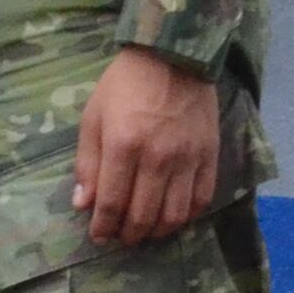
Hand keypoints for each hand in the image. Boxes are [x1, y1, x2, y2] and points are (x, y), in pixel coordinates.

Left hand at [72, 48, 224, 247]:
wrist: (172, 56)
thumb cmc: (124, 85)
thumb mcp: (93, 118)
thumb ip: (87, 163)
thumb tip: (83, 205)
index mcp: (123, 146)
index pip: (112, 203)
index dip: (103, 226)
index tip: (98, 235)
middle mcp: (157, 158)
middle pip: (143, 215)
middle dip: (128, 234)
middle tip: (121, 237)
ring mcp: (187, 159)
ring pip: (174, 215)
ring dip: (157, 231)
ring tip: (146, 231)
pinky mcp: (210, 155)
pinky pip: (201, 198)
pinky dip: (187, 215)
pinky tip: (174, 216)